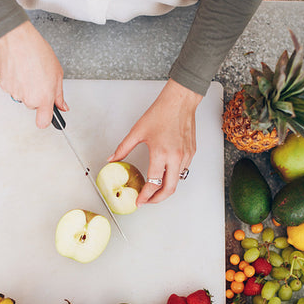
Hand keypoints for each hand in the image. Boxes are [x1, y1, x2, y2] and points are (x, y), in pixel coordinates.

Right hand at [0, 21, 67, 127]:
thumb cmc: (38, 52)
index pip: (43, 122)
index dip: (46, 120)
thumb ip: (59, 94)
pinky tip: (20, 70)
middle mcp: (28, 98)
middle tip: (39, 79)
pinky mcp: (5, 86)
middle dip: (37, 95)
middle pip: (33, 105)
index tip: (48, 116)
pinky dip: (16, 81)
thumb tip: (62, 106)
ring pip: (23, 96)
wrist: (18, 40)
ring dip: (26, 88)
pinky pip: (13, 89)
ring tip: (29, 71)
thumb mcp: (57, 74)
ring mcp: (15, 93)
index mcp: (44, 97)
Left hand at [108, 78, 202, 204]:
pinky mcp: (191, 153)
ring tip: (154, 189)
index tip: (140, 201)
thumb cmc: (161, 113)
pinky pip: (183, 171)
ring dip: (165, 188)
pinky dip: (173, 177)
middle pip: (169, 189)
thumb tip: (112, 159)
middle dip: (157, 199)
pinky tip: (165, 174)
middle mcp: (175, 157)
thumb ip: (123, 148)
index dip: (145, 196)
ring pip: (177, 181)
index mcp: (161, 153)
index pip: (153, 183)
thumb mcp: (137, 131)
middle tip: (148, 201)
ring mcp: (185, 156)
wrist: (180, 102)